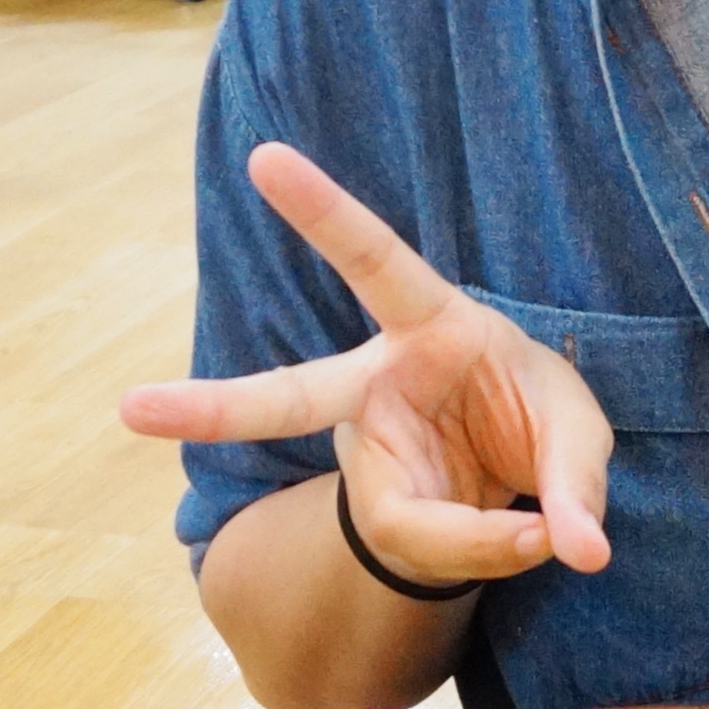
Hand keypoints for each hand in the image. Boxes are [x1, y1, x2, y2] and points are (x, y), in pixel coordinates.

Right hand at [120, 143, 613, 585]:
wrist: (522, 481)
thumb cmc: (538, 419)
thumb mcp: (578, 429)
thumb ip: (577, 480)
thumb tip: (581, 550)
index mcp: (430, 326)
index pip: (373, 261)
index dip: (323, 210)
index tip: (264, 156)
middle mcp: (380, 389)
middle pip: (288, 400)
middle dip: (209, 411)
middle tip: (128, 409)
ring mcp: (375, 456)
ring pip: (394, 515)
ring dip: (476, 538)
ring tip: (541, 533)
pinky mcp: (385, 511)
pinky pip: (434, 548)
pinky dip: (492, 552)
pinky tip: (529, 540)